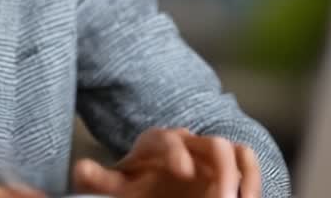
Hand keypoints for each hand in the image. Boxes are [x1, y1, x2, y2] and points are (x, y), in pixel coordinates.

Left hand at [71, 127, 261, 197]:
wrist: (160, 191)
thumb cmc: (138, 189)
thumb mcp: (118, 186)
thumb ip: (100, 179)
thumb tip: (80, 169)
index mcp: (157, 144)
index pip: (167, 139)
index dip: (176, 151)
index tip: (184, 171)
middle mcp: (187, 144)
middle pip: (212, 143)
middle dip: (219, 169)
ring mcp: (211, 154)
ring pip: (233, 151)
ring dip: (237, 177)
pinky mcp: (231, 167)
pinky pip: (247, 160)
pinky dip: (250, 177)